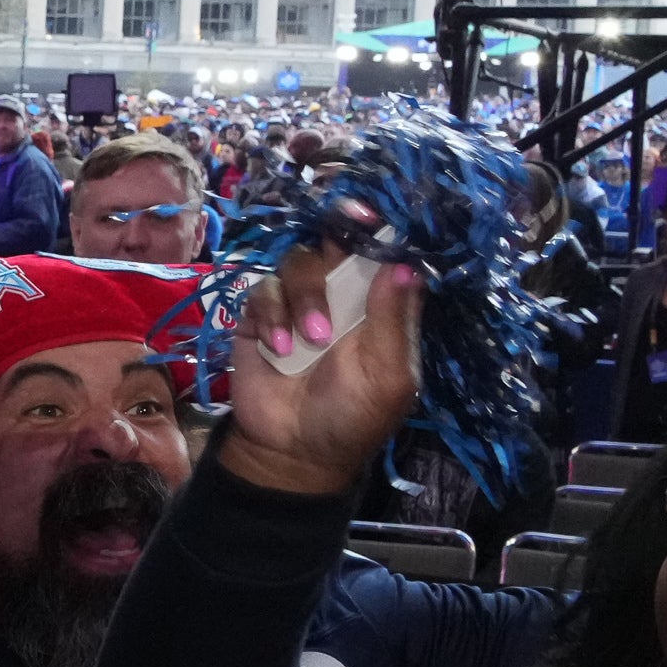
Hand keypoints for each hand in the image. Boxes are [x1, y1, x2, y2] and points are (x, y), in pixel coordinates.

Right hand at [211, 244, 423, 499]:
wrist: (291, 452)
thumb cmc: (352, 417)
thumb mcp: (387, 376)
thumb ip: (393, 321)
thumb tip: (406, 265)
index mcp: (379, 305)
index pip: (385, 253)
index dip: (384, 229)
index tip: (378, 214)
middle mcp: (342, 294)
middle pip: (338, 240)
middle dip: (340, 227)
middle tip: (343, 221)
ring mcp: (299, 302)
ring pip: (299, 261)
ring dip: (306, 296)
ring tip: (310, 342)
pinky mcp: (260, 316)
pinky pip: (263, 290)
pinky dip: (271, 315)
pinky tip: (278, 351)